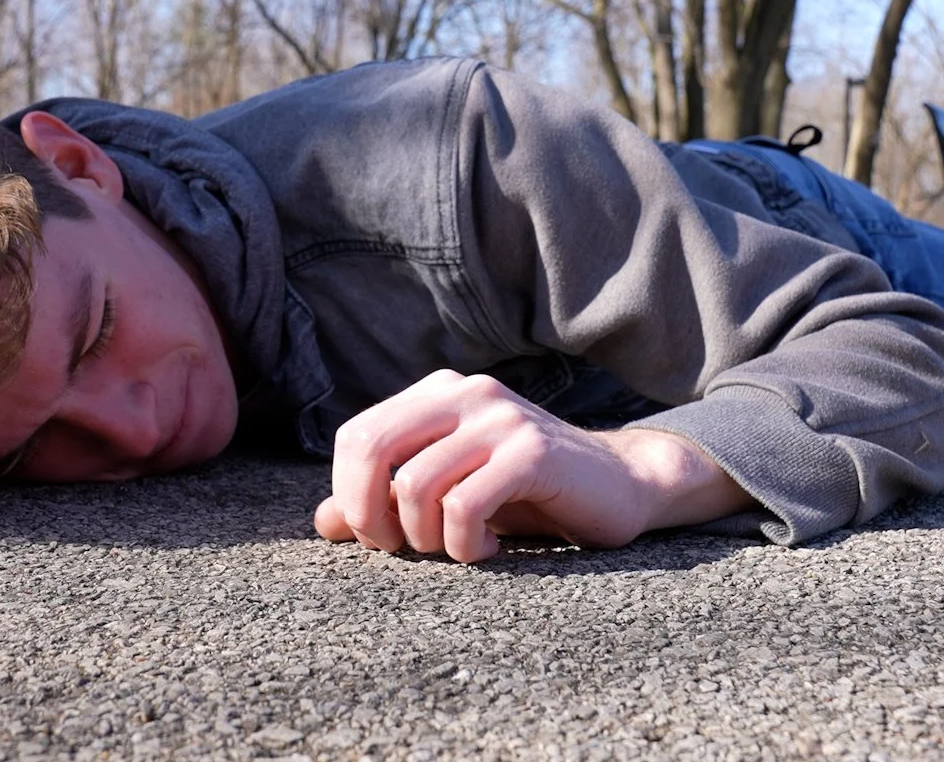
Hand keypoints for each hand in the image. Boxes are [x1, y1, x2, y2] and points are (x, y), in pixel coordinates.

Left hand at [312, 369, 751, 562]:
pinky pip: (465, 506)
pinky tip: (487, 550)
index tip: (374, 537)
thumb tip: (322, 524)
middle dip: (370, 514)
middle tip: (398, 550)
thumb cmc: (527, 494)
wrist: (621, 486)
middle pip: (372, 449)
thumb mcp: (449, 494)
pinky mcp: (532, 452)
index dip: (349, 494)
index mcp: (439, 393)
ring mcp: (500, 417)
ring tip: (455, 549)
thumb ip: (386, 501)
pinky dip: (464, 544)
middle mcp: (466, 393)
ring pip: (416, 485)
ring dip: (425, 538)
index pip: (357, 436)